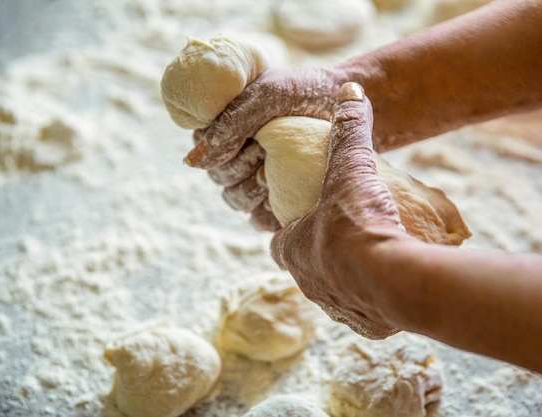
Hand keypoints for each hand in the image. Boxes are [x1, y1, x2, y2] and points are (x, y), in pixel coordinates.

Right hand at [185, 66, 348, 230]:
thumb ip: (230, 123)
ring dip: (253, 192)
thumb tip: (192, 163)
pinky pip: (260, 217)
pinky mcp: (280, 197)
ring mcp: (258, 176)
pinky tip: (284, 200)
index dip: (223, 155)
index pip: (205, 154)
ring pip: (237, 200)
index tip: (254, 142)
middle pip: (221, 180)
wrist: (349, 102)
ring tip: (277, 173)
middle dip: (241, 170)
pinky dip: (268, 212)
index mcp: (225, 126)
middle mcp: (238, 152)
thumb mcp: (268, 95)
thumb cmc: (307, 91)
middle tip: (267, 154)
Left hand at [271, 82, 410, 338]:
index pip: (282, 238)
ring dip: (348, 277)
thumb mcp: (351, 168)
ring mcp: (334, 306)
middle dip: (323, 253)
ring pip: (334, 291)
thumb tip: (349, 89)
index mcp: (292, 248)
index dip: (295, 227)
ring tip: (374, 259)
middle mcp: (307, 282)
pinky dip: (374, 300)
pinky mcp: (365, 325)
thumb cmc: (359, 221)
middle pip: (308, 266)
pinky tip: (391, 284)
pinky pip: (365, 311)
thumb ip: (350, 130)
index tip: (316, 217)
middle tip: (350, 236)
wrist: (392, 277)